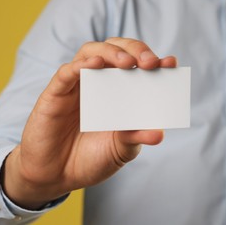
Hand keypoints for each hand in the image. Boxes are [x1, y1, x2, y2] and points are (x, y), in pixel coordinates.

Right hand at [1, 38, 176, 208]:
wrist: (57, 176)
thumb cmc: (91, 158)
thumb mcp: (121, 149)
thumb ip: (137, 137)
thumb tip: (158, 133)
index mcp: (119, 92)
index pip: (137, 66)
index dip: (153, 60)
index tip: (170, 63)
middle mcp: (99, 83)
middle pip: (116, 50)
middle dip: (135, 50)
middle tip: (150, 63)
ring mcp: (77, 86)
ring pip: (91, 51)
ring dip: (111, 52)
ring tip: (127, 62)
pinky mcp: (55, 94)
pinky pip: (66, 72)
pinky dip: (81, 65)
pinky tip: (94, 65)